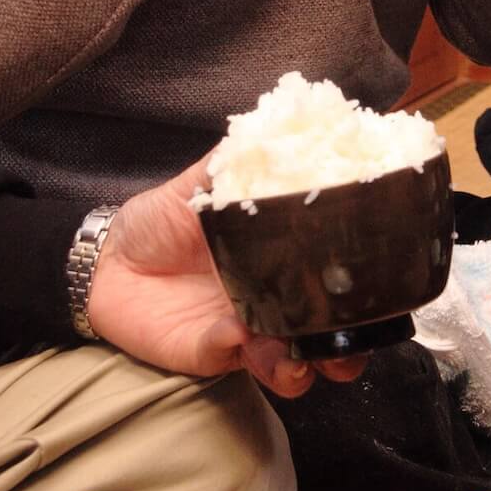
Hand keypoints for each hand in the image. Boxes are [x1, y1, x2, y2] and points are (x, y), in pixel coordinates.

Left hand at [86, 160, 361, 396]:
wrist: (107, 259)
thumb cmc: (159, 222)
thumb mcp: (200, 185)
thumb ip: (236, 161)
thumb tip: (276, 125)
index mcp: (279, 261)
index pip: (331, 283)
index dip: (362, 296)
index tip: (382, 290)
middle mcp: (270, 302)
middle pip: (324, 338)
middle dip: (345, 351)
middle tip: (350, 348)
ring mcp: (242, 331)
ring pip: (286, 363)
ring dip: (299, 365)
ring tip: (300, 357)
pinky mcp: (206, 352)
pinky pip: (227, 355)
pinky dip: (235, 346)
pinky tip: (232, 332)